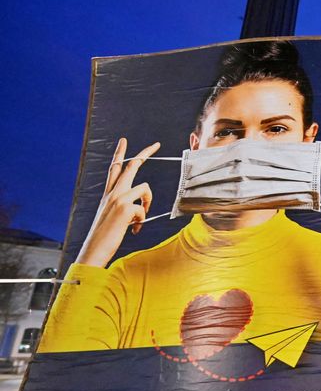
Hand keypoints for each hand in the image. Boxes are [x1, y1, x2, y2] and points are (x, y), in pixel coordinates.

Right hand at [75, 138, 160, 267]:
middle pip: (130, 166)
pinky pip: (144, 209)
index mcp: (108, 194)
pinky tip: (133, 230)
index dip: (119, 154)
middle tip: (157, 144)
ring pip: (145, 188)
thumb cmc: (105, 236)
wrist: (94, 250)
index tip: (124, 140)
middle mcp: (112, 193)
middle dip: (144, 153)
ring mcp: (118, 199)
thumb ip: (125, 207)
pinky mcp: (124, 208)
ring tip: (138, 221)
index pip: (114, 168)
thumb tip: (140, 207)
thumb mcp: (113, 217)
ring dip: (148, 203)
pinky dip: (142, 222)